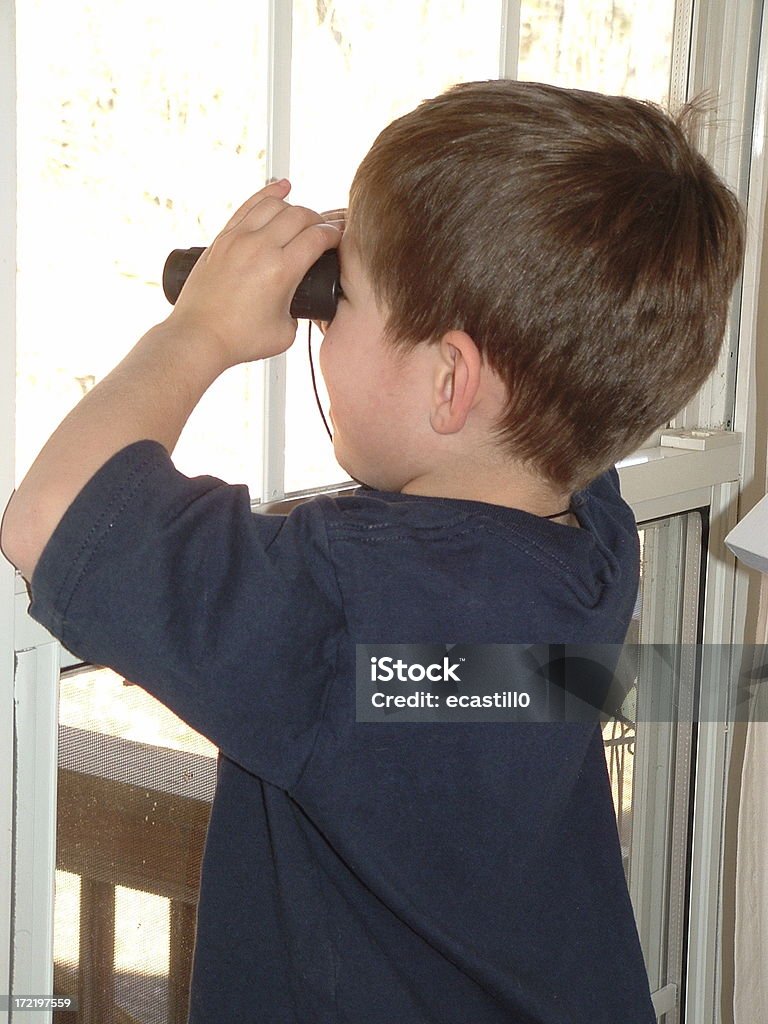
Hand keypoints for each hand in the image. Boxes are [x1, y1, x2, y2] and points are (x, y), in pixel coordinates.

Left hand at [165, 179, 340, 366]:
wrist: (199, 337)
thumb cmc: (239, 339)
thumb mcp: (286, 332)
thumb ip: (299, 311)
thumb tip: (300, 298)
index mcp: (281, 270)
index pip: (317, 238)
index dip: (333, 236)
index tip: (337, 240)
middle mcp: (260, 248)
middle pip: (300, 215)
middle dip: (317, 221)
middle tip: (322, 232)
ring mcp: (238, 239)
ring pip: (275, 205)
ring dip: (295, 208)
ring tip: (302, 218)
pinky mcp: (223, 238)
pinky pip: (249, 205)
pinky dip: (269, 193)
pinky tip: (282, 187)